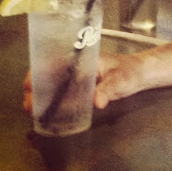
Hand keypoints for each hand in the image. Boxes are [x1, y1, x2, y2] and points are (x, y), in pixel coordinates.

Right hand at [23, 53, 144, 113]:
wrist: (143, 74)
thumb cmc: (131, 71)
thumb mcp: (120, 80)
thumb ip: (109, 90)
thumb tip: (97, 101)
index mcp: (84, 60)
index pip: (56, 61)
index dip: (39, 71)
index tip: (29, 84)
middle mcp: (79, 67)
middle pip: (51, 74)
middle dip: (36, 86)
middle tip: (28, 103)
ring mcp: (81, 78)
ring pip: (56, 84)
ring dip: (43, 95)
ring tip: (32, 109)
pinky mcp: (84, 88)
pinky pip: (65, 93)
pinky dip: (54, 100)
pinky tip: (47, 110)